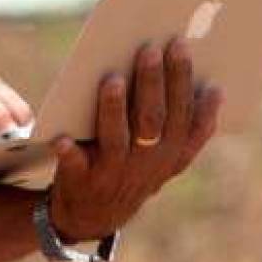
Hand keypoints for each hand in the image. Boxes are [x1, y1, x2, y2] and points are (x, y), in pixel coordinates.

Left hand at [46, 38, 222, 242]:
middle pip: (153, 119)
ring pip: (118, 139)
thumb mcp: (165, 152)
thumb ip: (181, 122)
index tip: (180, 47)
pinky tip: (62, 138)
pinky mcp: (82, 180)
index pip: (186, 114)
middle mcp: (148, 163)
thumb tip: (199, 76)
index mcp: (173, 152)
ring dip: (115, 109)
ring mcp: (115, 173)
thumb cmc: (132, 165)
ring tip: (113, 79)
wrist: (95, 214)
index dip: (184, 82)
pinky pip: (76, 165)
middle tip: (148, 48)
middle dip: (152, 83)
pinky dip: (70, 152)